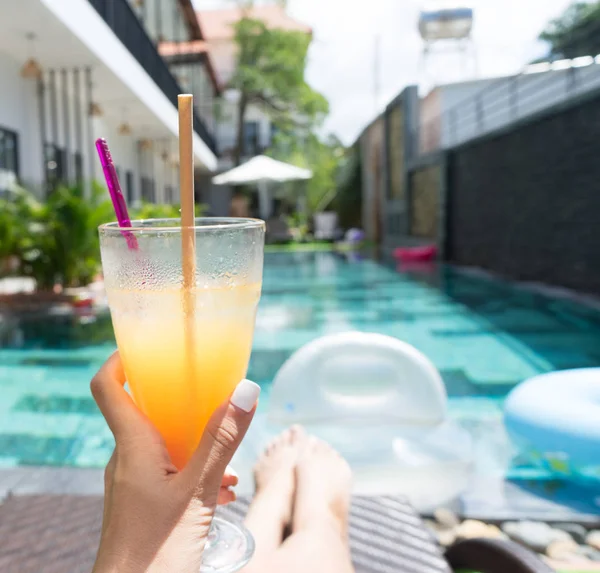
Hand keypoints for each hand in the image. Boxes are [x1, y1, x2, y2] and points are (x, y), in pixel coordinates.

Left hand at [91, 352, 259, 572]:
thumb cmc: (156, 551)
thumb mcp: (198, 491)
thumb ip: (222, 439)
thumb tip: (246, 388)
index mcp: (132, 445)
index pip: (108, 386)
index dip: (121, 359)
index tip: (148, 345)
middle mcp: (126, 459)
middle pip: (144, 412)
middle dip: (180, 402)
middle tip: (209, 395)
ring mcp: (131, 484)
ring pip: (162, 445)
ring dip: (195, 443)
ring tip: (228, 460)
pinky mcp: (141, 505)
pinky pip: (167, 473)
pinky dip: (193, 471)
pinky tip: (221, 491)